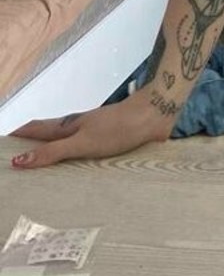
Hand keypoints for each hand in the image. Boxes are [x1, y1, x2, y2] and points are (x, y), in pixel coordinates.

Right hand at [9, 90, 173, 169]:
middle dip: (34, 141)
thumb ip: (53, 152)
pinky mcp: (113, 137)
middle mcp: (81, 126)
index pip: (38, 129)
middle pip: (51, 133)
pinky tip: (81, 162)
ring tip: (45, 162)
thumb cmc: (119, 128)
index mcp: (70, 126)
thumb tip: (19, 161)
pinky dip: (77, 154)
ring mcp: (97, 130)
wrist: (155, 113)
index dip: (21, 134)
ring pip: (70, 139)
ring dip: (55, 147)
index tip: (6, 141)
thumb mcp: (82, 142)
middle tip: (18, 154)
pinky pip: (88, 147)